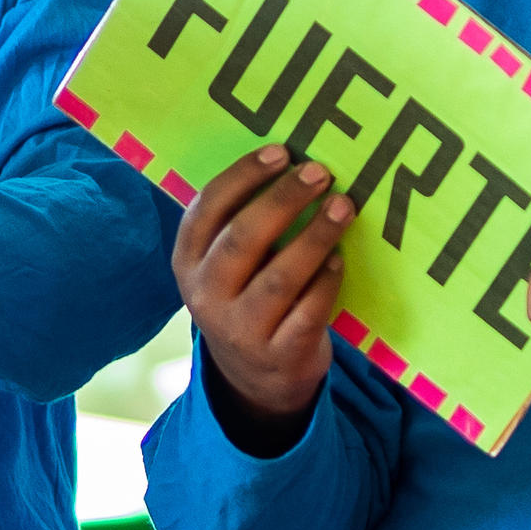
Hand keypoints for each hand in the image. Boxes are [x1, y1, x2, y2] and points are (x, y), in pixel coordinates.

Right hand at [170, 143, 347, 453]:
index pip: (206, 209)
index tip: (281, 151)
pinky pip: (307, 312)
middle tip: (319, 172)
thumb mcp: (224, 267)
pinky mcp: (279, 354)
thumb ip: (240, 223)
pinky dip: (325, 282)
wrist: (255, 378)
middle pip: (243, 239)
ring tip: (343, 206)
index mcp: (187, 262)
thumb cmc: (246, 297)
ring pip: (280, 276)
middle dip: (283, 200)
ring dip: (315, 236)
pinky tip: (341, 260)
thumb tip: (291, 161)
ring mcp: (241, 329)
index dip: (243, 177)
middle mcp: (206, 296)